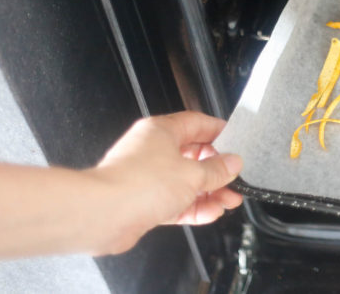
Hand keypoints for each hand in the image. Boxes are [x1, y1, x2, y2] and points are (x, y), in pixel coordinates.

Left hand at [87, 112, 243, 253]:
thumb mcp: (192, 174)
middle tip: (234, 178)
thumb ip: (217, 169)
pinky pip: (174, 201)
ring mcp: (146, 177)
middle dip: (217, 170)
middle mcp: (151, 151)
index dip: (219, 132)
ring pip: (185, 181)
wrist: (102, 216)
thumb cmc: (137, 184)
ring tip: (229, 200)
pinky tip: (211, 212)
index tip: (236, 143)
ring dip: (209, 191)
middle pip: (192, 155)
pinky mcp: (142, 202)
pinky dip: (193, 207)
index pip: (197, 124)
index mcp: (161, 131)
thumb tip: (232, 163)